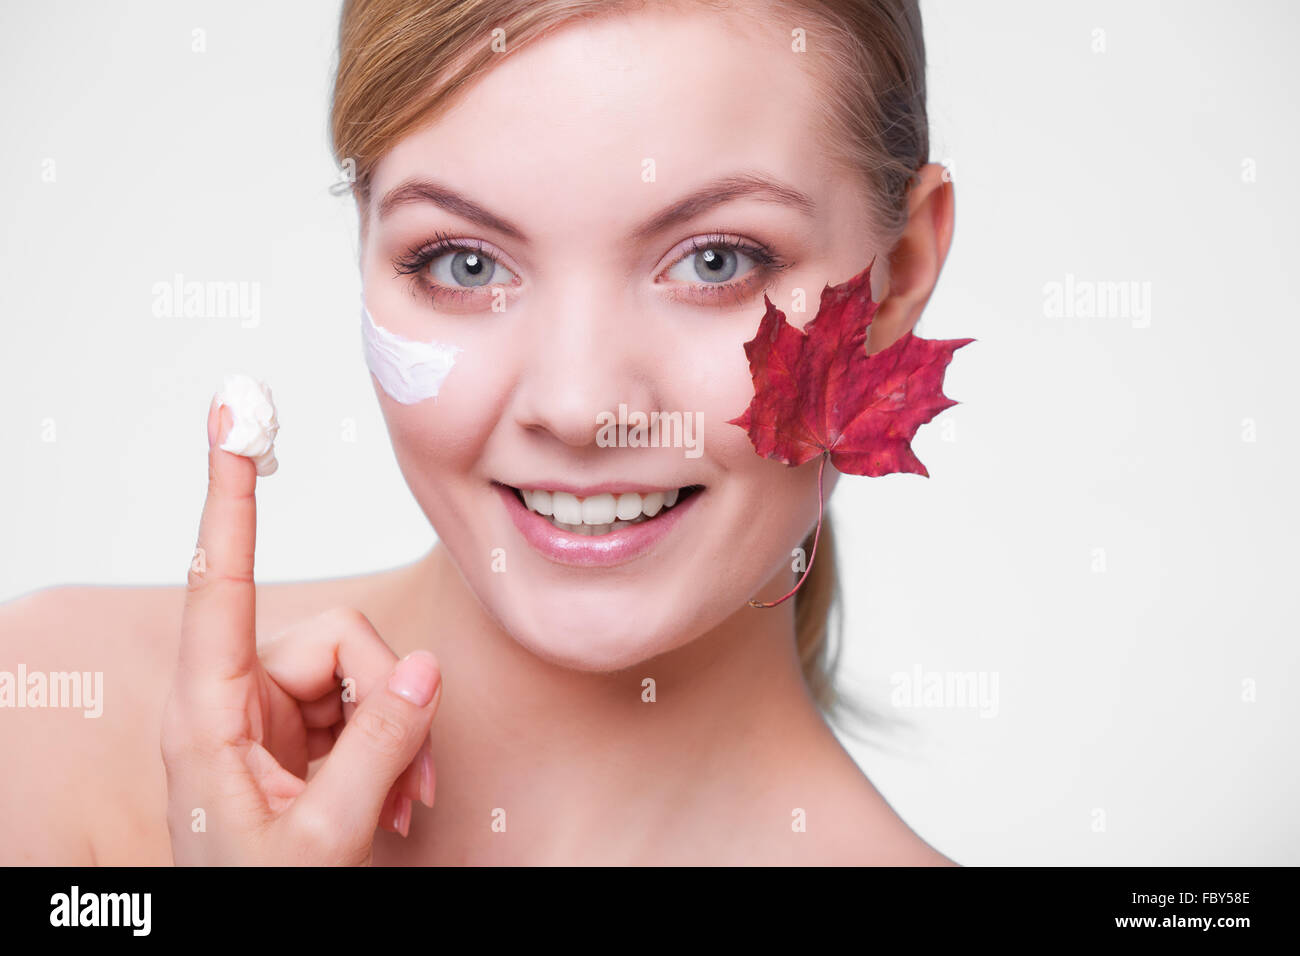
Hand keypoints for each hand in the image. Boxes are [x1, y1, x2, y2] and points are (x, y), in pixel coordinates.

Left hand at [161, 395, 442, 864]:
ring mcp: (272, 716)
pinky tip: (394, 803)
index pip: (218, 584)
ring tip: (398, 806)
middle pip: (338, 641)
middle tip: (405, 784)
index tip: (232, 423)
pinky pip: (369, 706)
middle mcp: (236, 701)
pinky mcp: (304, 734)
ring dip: (396, 738)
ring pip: (364, 673)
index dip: (230, 500)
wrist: (248, 938)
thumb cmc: (256, 900)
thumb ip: (377, 749)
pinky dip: (394, 751)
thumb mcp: (322, 839)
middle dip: (386, 703)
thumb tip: (425, 670)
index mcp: (208, 716)